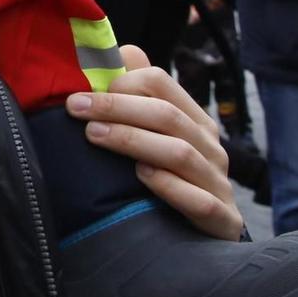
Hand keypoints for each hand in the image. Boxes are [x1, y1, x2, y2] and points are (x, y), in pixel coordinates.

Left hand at [64, 44, 242, 240]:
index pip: (161, 83)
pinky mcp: (222, 220)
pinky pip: (199, 200)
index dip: (121, 82)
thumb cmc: (169, 182)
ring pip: (180, 153)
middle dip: (116, 108)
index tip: (81, 92)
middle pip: (166, 115)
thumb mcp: (152, 138)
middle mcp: (210, 148)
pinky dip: (169, 186)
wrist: (202, 244)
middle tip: (75, 108)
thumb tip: (117, 52)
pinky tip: (142, 176)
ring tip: (94, 136)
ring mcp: (218, 184)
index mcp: (193, 121)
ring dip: (134, 140)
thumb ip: (136, 97)